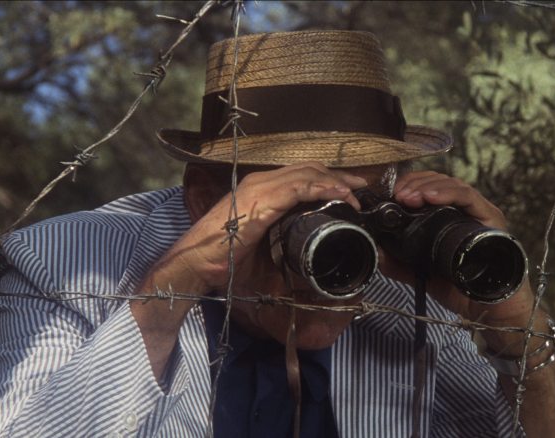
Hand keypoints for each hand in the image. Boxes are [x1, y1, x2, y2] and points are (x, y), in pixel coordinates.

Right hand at [170, 162, 368, 291]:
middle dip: (338, 177)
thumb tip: (309, 269)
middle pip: (308, 169)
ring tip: (355, 193)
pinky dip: (323, 188)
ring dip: (335, 182)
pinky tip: (340, 195)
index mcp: (260, 192)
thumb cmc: (222, 262)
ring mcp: (259, 189)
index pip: (300, 176)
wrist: (194, 264)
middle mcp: (260, 183)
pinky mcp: (260, 200)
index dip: (328, 179)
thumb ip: (284, 253)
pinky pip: (299, 186)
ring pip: (307, 173)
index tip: (350, 190)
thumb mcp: (262, 256)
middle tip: (360, 187)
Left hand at [377, 171, 535, 336]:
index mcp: (449, 217)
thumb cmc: (459, 288)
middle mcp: (465, 210)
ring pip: (452, 184)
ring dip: (426, 187)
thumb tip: (375, 251)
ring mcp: (479, 211)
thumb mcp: (421, 273)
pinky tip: (430, 197)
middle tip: (397, 195)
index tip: (390, 194)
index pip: (428, 188)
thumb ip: (399, 263)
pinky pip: (468, 197)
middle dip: (414, 184)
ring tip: (408, 196)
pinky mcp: (491, 217)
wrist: (488, 308)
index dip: (409, 185)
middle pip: (438, 182)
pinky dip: (448, 193)